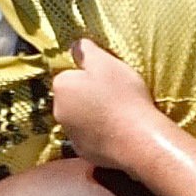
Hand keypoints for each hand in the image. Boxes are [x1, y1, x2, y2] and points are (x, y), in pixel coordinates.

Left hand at [52, 39, 156, 172]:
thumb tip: (75, 45)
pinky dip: (99, 134)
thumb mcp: (106, 63)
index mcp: (61, 86)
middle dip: (88, 95)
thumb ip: (86, 51)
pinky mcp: (81, 150)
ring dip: (93, 114)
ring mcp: (69, 133)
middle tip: (115, 96)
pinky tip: (117, 131)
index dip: (89, 74)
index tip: (107, 79)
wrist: (137, 140)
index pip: (69, 74)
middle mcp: (58, 110)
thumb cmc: (123, 97)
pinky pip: (90, 137)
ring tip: (118, 114)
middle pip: (73, 97)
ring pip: (80, 117)